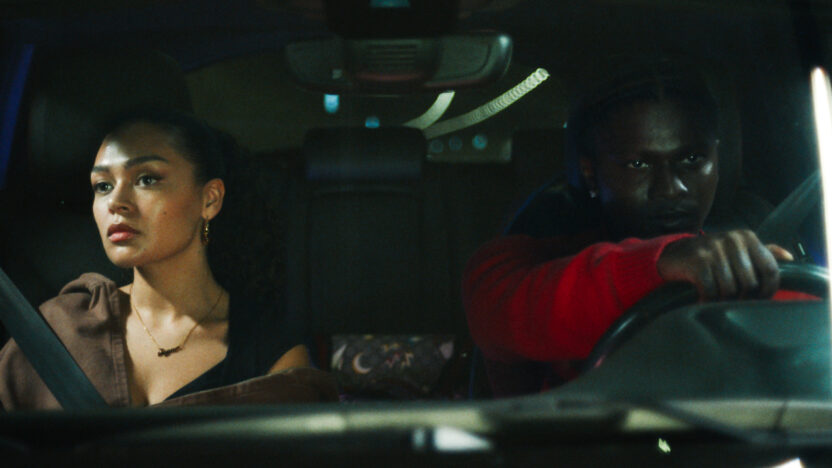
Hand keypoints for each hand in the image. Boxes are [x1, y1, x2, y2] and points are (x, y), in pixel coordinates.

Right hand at [657, 230, 793, 300]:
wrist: (674, 254)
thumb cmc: (711, 255)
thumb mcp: (738, 249)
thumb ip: (763, 252)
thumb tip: (789, 257)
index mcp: (746, 237)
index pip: (770, 268)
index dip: (768, 289)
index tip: (761, 298)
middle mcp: (732, 240)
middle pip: (750, 282)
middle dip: (742, 297)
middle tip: (733, 299)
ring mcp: (713, 250)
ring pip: (730, 288)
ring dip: (723, 299)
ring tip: (717, 298)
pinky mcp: (697, 261)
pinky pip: (711, 289)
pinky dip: (707, 298)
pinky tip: (703, 298)